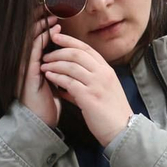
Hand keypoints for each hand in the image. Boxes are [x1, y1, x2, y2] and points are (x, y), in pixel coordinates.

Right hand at [19, 17, 61, 127]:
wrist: (40, 123)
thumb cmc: (48, 106)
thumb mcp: (54, 84)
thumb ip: (57, 70)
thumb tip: (68, 60)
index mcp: (33, 66)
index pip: (37, 41)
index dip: (44, 28)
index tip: (56, 18)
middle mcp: (26, 65)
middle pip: (31, 37)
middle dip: (41, 23)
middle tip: (53, 11)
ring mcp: (25, 68)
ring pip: (31, 41)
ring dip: (42, 28)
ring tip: (53, 17)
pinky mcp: (27, 73)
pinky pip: (33, 51)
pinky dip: (41, 40)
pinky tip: (51, 32)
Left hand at [40, 31, 133, 145]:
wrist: (123, 130)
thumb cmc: (112, 113)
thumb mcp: (103, 92)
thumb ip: (86, 84)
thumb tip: (66, 85)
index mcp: (106, 70)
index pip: (86, 48)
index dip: (69, 40)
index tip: (56, 36)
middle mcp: (102, 73)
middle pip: (76, 53)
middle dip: (58, 51)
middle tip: (46, 54)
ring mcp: (96, 84)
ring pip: (71, 66)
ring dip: (54, 64)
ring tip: (43, 66)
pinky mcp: (89, 96)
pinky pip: (68, 82)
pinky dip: (56, 77)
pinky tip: (49, 77)